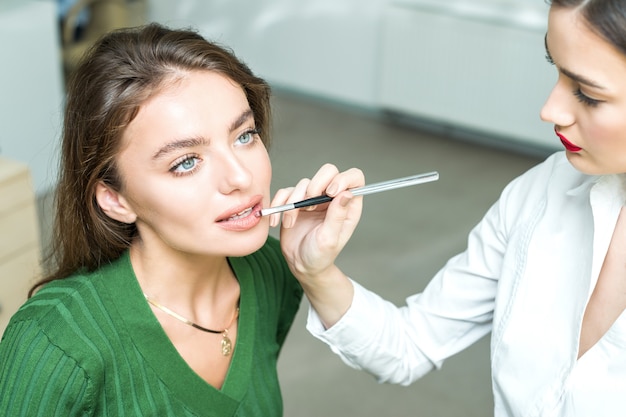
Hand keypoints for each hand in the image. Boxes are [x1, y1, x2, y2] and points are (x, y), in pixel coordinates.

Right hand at [270, 164, 363, 282]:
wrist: (300, 264)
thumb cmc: (320, 256)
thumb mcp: (330, 239)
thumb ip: (337, 217)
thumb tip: (346, 194)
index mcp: (347, 206)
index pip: (354, 178)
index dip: (343, 178)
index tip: (330, 192)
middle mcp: (331, 198)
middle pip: (328, 171)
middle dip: (316, 183)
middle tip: (309, 203)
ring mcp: (313, 198)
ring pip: (303, 183)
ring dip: (293, 202)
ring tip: (291, 222)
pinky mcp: (295, 202)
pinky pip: (285, 192)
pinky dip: (279, 205)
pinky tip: (278, 222)